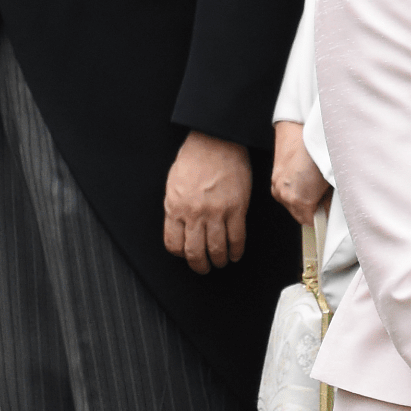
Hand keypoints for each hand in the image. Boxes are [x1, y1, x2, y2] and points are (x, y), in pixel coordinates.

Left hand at [163, 132, 251, 273]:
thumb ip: (176, 208)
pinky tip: (235, 254)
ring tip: (221, 262)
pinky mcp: (236, 209)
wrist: (216, 141)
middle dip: (200, 265)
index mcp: (175, 207)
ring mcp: (216, 213)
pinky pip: (237, 238)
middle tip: (204, 268)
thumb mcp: (174, 184)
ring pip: (217, 249)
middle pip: (195, 252)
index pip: (174, 244)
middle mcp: (194, 213)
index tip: (186, 255)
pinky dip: (236, 251)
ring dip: (219, 260)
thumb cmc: (194, 159)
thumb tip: (180, 228)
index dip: (180, 254)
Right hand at [271, 120, 330, 225]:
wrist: (299, 128)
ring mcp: (277, 187)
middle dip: (312, 209)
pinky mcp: (273, 179)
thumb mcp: (329, 179)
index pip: (311, 221)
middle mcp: (284, 196)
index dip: (321, 217)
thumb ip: (328, 201)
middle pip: (300, 215)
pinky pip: (285, 194)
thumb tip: (328, 209)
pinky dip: (294, 191)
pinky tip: (303, 179)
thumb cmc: (316, 151)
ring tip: (313, 184)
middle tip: (323, 196)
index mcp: (299, 199)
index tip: (328, 212)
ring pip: (291, 205)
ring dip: (302, 201)